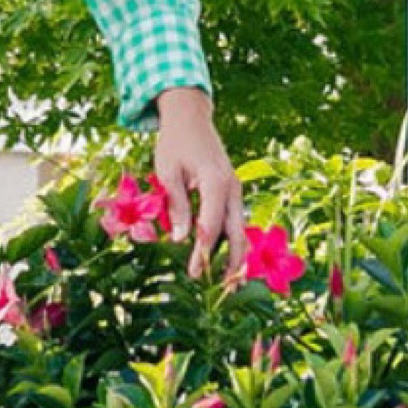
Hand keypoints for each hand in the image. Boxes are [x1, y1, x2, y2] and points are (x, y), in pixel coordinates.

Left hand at [153, 86, 243, 278]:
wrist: (190, 117)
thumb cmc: (174, 142)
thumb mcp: (167, 172)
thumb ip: (176, 205)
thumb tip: (181, 240)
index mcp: (216, 182)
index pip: (211, 227)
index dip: (203, 254)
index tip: (194, 274)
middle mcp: (231, 188)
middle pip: (237, 233)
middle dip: (231, 263)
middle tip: (224, 290)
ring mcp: (234, 190)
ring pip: (239, 229)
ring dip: (235, 255)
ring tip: (230, 283)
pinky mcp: (230, 192)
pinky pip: (233, 221)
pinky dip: (230, 241)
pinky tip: (224, 259)